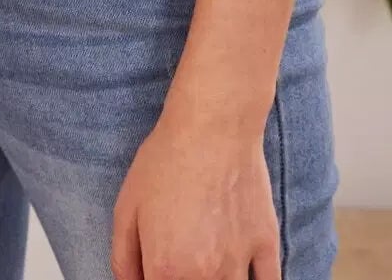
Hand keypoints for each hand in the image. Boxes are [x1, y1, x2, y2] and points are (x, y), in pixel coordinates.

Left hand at [110, 90, 279, 279]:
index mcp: (167, 270)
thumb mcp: (126, 208)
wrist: (213, 125)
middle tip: (181, 258)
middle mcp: (206, 276)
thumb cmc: (166, 161)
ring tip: (208, 265)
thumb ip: (124, 260)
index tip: (156, 270)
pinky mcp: (267, 244)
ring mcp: (240, 263)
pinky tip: (244, 276)